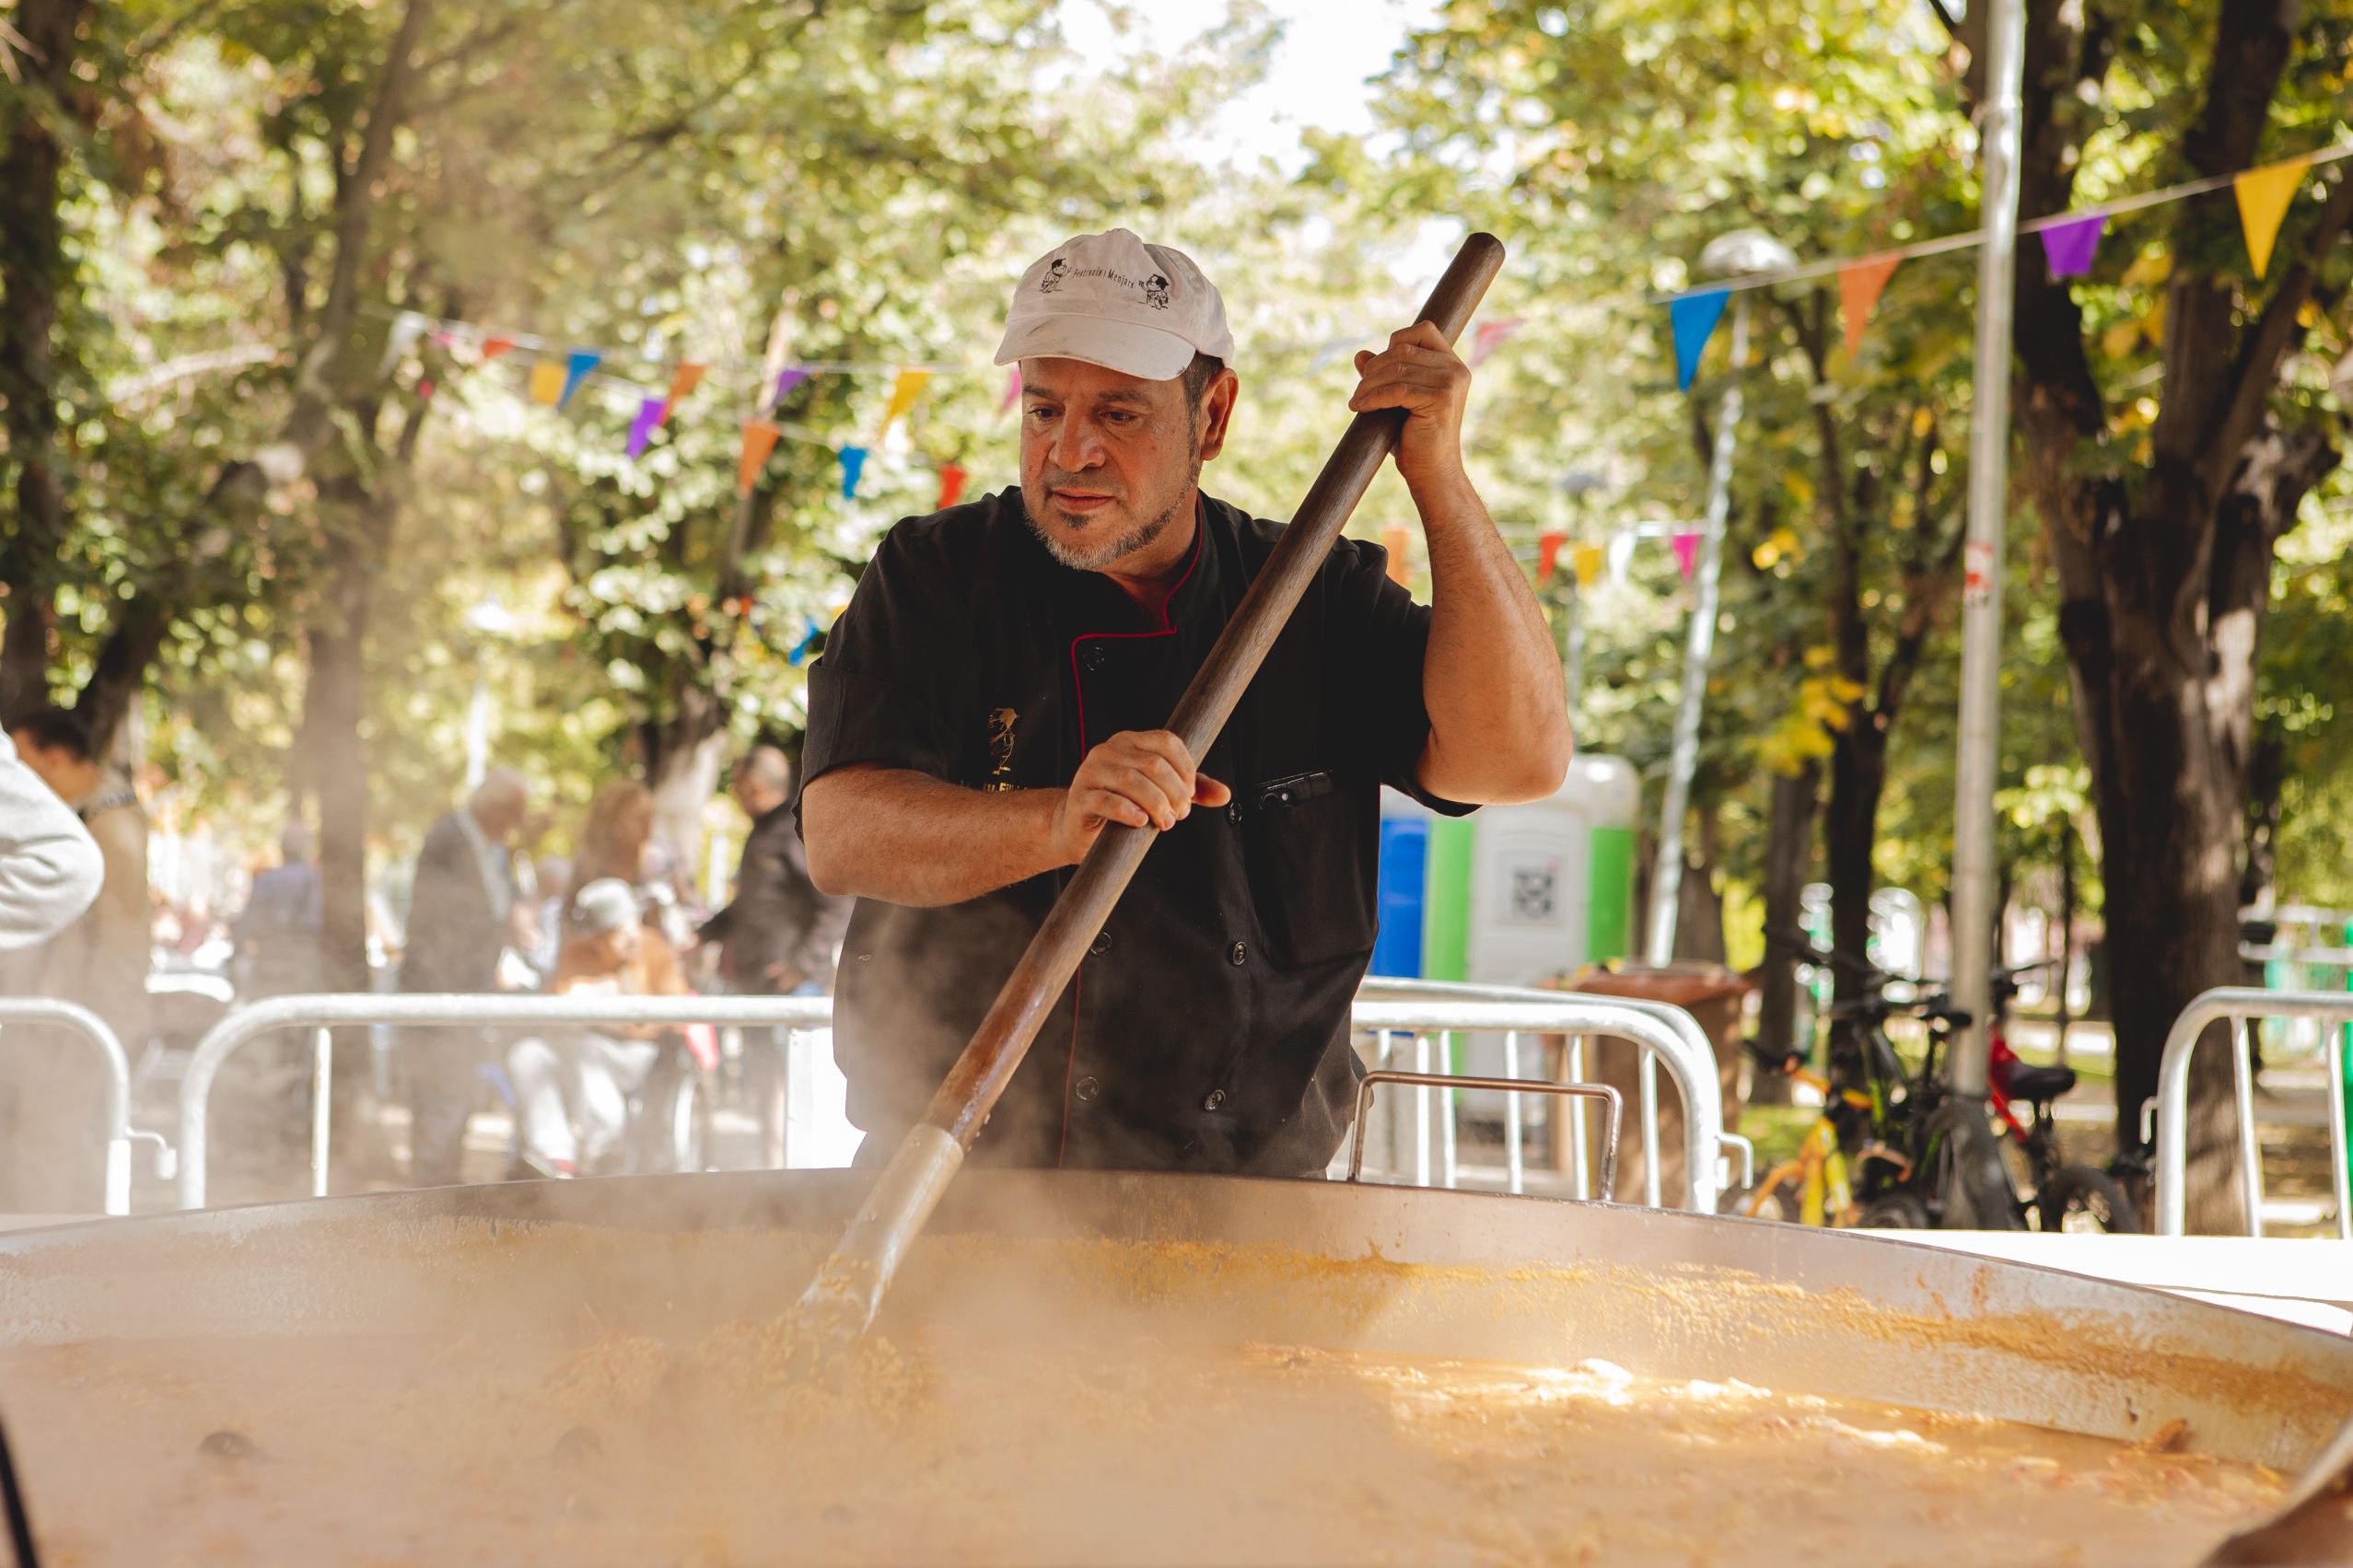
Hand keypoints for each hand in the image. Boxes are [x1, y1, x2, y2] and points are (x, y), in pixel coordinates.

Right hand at [1048, 730, 1231, 862]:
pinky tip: (1140, 821)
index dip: (1186, 768)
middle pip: (1153, 764)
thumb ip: (1191, 790)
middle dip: (1175, 793)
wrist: (1078, 827)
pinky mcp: (1080, 798)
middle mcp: (1109, 751)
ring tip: (1165, 822)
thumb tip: (1225, 794)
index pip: (1167, 742)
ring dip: (1157, 805)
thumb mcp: (1160, 794)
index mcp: (1130, 742)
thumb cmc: (1121, 806)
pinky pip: (1106, 800)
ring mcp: (1091, 772)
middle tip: (1179, 814)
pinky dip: (1128, 811)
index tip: (1191, 795)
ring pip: (1131, 781)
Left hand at [1350, 321, 1471, 497]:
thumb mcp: (1397, 401)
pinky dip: (1373, 397)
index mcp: (1452, 365)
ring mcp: (1451, 383)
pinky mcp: (1440, 400)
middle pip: (1403, 350)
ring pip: (1397, 369)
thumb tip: (1360, 354)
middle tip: (1359, 391)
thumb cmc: (1415, 439)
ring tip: (1357, 401)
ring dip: (1369, 384)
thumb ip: (1384, 375)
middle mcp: (1456, 369)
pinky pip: (1396, 390)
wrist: (1432, 473)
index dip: (1395, 342)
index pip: (1422, 331)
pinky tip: (1360, 407)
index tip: (1377, 370)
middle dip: (1374, 369)